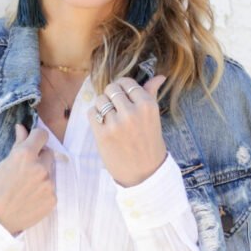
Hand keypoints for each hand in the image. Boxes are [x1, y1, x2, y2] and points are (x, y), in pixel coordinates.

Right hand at [0, 120, 56, 234]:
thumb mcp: (2, 164)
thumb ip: (18, 145)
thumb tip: (22, 128)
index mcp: (25, 155)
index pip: (41, 135)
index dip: (36, 138)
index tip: (32, 143)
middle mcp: (40, 168)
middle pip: (48, 153)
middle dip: (39, 158)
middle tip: (24, 171)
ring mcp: (48, 184)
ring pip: (50, 172)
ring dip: (42, 175)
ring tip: (26, 187)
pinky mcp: (53, 199)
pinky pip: (52, 188)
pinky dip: (43, 191)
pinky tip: (30, 198)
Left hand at [87, 73, 167, 187]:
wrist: (144, 173)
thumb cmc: (149, 143)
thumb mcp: (153, 117)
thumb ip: (151, 94)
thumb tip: (159, 76)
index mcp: (147, 105)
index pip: (127, 83)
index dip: (122, 88)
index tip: (123, 97)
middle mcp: (132, 112)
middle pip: (111, 89)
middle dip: (111, 95)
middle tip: (115, 107)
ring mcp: (116, 124)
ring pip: (100, 100)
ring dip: (102, 106)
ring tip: (109, 118)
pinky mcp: (102, 135)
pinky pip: (91, 113)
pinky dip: (94, 116)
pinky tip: (103, 125)